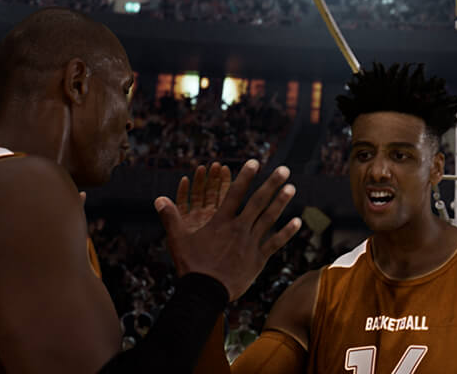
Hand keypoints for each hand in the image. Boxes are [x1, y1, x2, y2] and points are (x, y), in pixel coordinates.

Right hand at [155, 159, 301, 300]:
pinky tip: (298, 221)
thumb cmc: (190, 266)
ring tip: (292, 188)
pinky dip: (286, 232)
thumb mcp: (178, 240)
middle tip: (285, 170)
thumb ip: (170, 217)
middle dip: (272, 184)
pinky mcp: (257, 259)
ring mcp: (250, 243)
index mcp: (221, 222)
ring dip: (281, 202)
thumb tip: (158, 199)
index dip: (245, 176)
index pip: (235, 193)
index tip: (255, 162)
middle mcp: (239, 229)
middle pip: (258, 202)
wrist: (204, 294)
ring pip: (268, 219)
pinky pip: (274, 243)